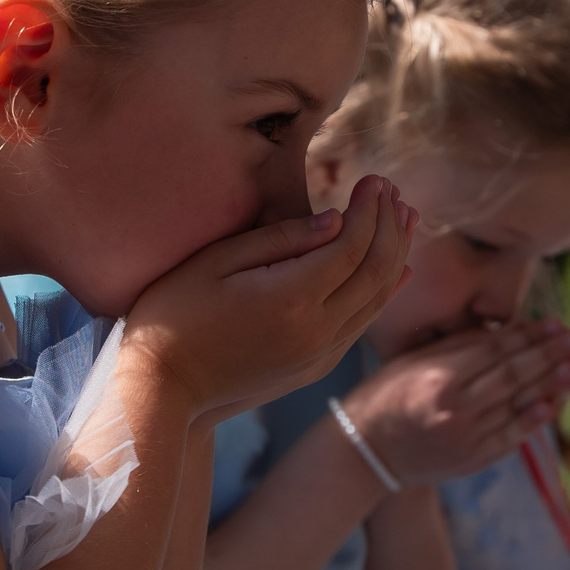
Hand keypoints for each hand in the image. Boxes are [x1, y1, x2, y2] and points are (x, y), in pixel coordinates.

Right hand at [124, 176, 412, 416]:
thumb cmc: (175, 316)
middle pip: (373, 271)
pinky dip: (384, 292)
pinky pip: (362, 323)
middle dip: (389, 225)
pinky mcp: (315, 368)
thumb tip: (336, 221)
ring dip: (396, 255)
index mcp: (291, 299)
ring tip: (407, 217)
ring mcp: (319, 354)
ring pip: (376, 299)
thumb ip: (280, 239)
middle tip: (393, 190)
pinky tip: (398, 271)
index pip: (351, 246)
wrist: (163, 391)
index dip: (368, 209)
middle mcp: (316, 331)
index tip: (374, 178)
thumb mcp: (216, 262)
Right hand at [342, 320, 569, 486]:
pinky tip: (552, 405)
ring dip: (551, 387)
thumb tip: (511, 330)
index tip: (559, 325)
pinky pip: (509, 437)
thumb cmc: (388, 394)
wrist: (366, 450)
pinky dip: (531, 420)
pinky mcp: (470, 459)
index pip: (496, 351)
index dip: (531, 337)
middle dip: (550, 357)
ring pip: (516, 406)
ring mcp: (464, 436)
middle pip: (512, 376)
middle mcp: (454, 407)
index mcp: (439, 377)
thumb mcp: (416, 359)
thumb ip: (461, 345)